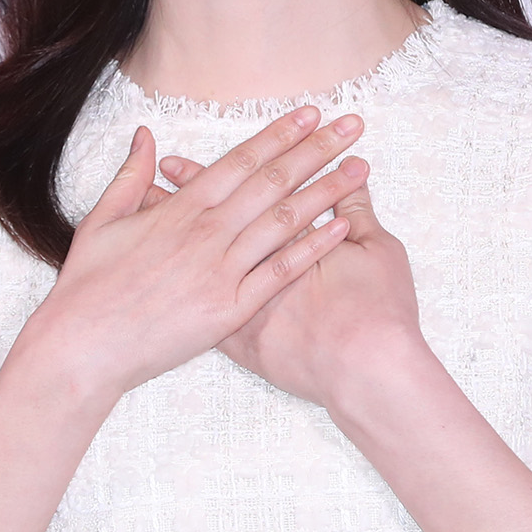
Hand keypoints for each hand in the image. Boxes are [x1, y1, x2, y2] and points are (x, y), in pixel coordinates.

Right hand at [11, 106, 367, 403]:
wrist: (82, 347)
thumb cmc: (87, 286)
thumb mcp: (101, 221)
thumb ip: (131, 176)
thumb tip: (147, 135)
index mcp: (180, 208)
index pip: (242, 161)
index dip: (280, 135)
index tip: (311, 115)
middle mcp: (206, 233)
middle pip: (274, 181)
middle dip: (317, 150)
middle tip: (352, 126)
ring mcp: (220, 271)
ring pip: (285, 221)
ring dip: (326, 191)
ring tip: (360, 168)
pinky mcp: (228, 310)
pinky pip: (279, 273)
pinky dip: (312, 249)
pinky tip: (341, 228)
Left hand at [155, 151, 424, 416]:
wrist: (368, 372)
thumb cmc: (378, 312)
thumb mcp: (379, 250)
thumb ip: (360, 212)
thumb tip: (353, 179)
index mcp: (285, 237)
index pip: (243, 194)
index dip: (212, 174)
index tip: (180, 158)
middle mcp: (255, 266)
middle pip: (212, 222)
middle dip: (183, 196)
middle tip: (160, 171)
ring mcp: (242, 305)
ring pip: (198, 265)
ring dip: (175, 239)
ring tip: (153, 215)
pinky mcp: (241, 340)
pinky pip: (202, 309)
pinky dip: (183, 290)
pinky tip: (168, 278)